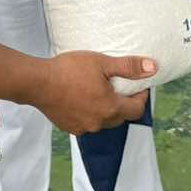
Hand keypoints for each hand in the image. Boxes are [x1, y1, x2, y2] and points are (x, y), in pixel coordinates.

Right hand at [30, 51, 155, 134]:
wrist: (37, 82)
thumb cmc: (69, 70)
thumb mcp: (102, 63)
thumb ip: (129, 67)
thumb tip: (153, 68)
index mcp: (111, 109)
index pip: (137, 109)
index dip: (141, 96)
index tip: (139, 85)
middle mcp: (99, 123)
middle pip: (121, 116)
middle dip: (123, 102)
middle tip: (119, 85)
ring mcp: (83, 128)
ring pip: (103, 121)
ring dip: (105, 109)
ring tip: (98, 90)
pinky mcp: (69, 127)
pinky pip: (86, 122)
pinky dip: (89, 112)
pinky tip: (81, 98)